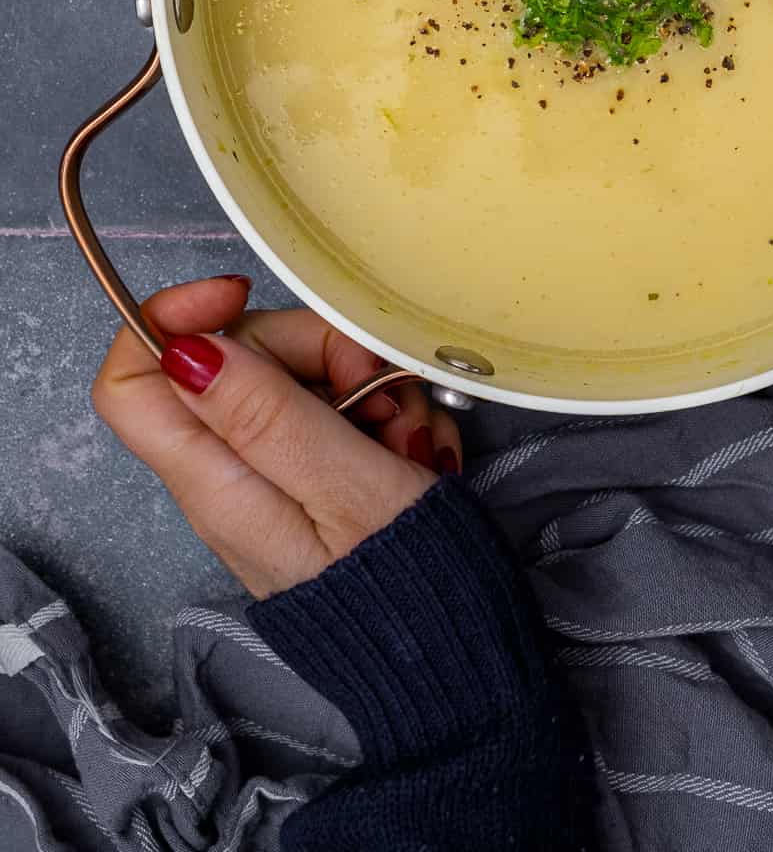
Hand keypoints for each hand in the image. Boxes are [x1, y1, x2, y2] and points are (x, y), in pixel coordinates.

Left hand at [93, 277, 461, 598]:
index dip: (174, 317)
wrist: (458, 655)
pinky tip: (416, 447)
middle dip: (314, 348)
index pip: (135, 377)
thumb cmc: (407, 582)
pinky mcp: (319, 477)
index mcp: (218, 480)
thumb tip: (186, 348)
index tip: (241, 295)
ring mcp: (277, 475)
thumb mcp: (344, 487)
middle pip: (237, 357)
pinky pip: (339, 409)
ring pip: (297, 377)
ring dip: (366, 382)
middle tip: (374, 384)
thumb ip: (266, 414)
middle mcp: (232, 475)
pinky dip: (385, 412)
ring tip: (407, 433)